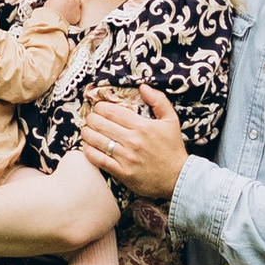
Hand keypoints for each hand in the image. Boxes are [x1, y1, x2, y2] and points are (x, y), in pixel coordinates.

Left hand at [83, 81, 188, 205]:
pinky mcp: (122, 172)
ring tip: (86, 130)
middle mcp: (132, 140)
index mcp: (142, 126)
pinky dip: (89, 151)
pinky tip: (87, 146)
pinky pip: (99, 160)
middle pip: (100, 124)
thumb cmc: (173, 148)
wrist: (179, 178)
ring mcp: (126, 157)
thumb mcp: (171, 120)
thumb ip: (159, 100)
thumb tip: (143, 86)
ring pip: (97, 140)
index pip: (112, 111)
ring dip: (87, 133)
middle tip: (90, 118)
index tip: (98, 107)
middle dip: (91, 118)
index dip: (99, 107)